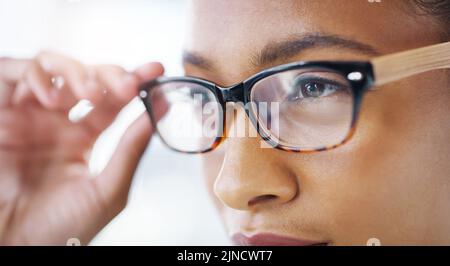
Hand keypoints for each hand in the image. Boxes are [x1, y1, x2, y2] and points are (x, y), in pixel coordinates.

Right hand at [0, 52, 163, 244]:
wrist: (21, 247)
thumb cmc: (63, 229)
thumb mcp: (107, 189)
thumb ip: (130, 149)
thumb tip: (157, 114)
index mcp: (83, 137)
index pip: (112, 101)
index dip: (134, 82)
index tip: (156, 70)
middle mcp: (57, 121)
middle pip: (87, 77)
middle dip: (109, 74)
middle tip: (125, 86)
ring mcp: (29, 115)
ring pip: (53, 68)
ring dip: (74, 71)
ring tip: (86, 93)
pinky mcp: (1, 113)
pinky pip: (13, 74)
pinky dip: (35, 75)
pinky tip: (52, 97)